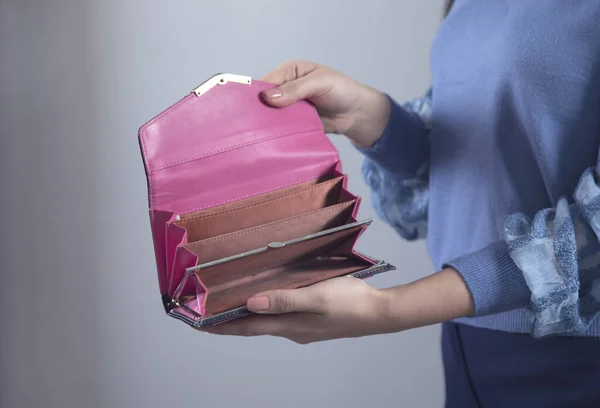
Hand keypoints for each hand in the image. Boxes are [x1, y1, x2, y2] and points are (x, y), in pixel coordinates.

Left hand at [198, 268, 474, 343]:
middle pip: (252, 325)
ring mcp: (302, 325)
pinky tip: (266, 296)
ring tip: (228, 302)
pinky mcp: (312, 318)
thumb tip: (248, 304)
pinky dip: (265, 307)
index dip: (220, 326)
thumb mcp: (315, 298)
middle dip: (227, 320)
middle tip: (205, 311)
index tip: (196, 324)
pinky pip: (280, 314)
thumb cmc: (349, 302)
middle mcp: (291, 328)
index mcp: (288, 325)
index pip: (245, 327)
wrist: (379, 313)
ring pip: (266, 320)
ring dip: (245, 314)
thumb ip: (283, 300)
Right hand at [260, 61, 390, 147]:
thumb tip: (268, 97)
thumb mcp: (319, 83)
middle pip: (264, 99)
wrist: (356, 114)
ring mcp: (287, 107)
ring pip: (269, 115)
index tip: (250, 108)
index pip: (266, 81)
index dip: (257, 93)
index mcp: (289, 72)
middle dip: (259, 110)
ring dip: (266, 124)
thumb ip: (295, 89)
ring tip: (257, 135)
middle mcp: (285, 88)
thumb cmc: (341, 90)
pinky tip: (270, 140)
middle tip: (251, 125)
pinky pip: (279, 128)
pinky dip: (276, 133)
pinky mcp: (292, 123)